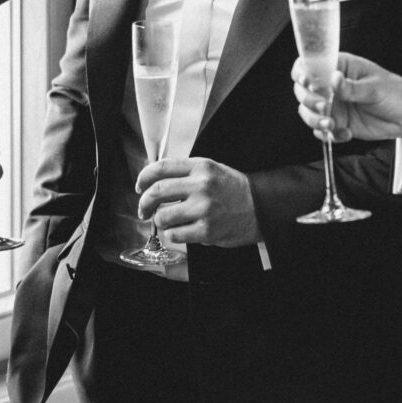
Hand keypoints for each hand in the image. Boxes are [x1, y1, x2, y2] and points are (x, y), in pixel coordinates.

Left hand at [136, 157, 259, 247]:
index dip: (143, 178)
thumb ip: (186, 172)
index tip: (140, 187)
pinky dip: (173, 235)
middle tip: (144, 210)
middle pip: (157, 192)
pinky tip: (181, 231)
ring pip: (163, 217)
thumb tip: (154, 180)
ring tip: (167, 222)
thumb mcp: (212, 170)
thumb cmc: (234, 189)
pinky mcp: (206, 230)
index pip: (161, 168)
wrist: (261, 206)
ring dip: (160, 222)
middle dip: (144, 203)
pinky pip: (175, 235)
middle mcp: (201, 186)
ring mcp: (204, 209)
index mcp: (200, 167)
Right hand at [292, 53, 401, 143]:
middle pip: (303, 91)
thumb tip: (334, 79)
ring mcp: (333, 105)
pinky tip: (346, 133)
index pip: (309, 65)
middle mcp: (331, 86)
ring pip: (308, 112)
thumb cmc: (394, 93)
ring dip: (315, 120)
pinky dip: (329, 135)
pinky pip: (321, 131)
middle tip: (326, 107)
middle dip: (310, 101)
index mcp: (339, 67)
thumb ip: (352, 87)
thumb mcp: (375, 88)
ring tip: (333, 125)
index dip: (302, 72)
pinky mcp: (337, 123)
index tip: (307, 82)